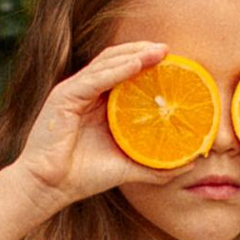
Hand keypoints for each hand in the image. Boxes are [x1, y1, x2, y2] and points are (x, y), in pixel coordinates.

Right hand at [0, 36, 189, 239]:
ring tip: (159, 51)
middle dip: (142, 51)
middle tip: (169, 50)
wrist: (48, 189)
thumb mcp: (127, 168)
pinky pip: (93, 79)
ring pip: (106, 63)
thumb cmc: (82, 177)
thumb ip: (156, 165)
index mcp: (97, 103)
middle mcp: (85, 92)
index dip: (146, 63)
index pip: (123, 72)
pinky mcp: (63, 97)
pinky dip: (116, 70)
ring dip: (134, 55)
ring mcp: (73, 92)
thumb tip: (191, 163)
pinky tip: (136, 64)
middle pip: (115, 60)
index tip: (174, 61)